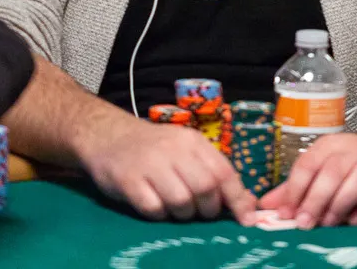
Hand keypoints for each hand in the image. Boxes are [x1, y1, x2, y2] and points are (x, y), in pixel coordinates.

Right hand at [78, 117, 256, 225]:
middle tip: (198, 210)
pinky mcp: (128, 180)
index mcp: (193, 141)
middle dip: (207, 209)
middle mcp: (173, 149)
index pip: (224, 171)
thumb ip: (214, 173)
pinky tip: (154, 204)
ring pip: (181, 201)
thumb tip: (248, 204)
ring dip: (183, 213)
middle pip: (205, 188)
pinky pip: (154, 209)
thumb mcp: (186, 151)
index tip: (247, 220)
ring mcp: (150, 164)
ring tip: (174, 206)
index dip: (238, 199)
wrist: (108, 135)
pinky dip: (159, 214)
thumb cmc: (154, 148)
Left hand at [258, 132, 356, 228]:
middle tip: (305, 223)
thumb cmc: (352, 162)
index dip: (294, 190)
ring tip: (329, 223)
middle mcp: (352, 150)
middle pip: (330, 174)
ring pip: (355, 183)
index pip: (307, 165)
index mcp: (329, 146)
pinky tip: (354, 222)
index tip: (286, 213)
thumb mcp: (322, 166)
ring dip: (339, 206)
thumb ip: (295, 186)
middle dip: (315, 201)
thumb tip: (266, 205)